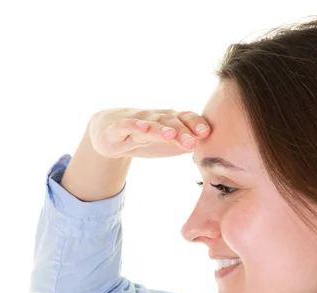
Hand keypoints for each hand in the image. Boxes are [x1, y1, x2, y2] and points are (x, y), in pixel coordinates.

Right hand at [87, 107, 210, 158]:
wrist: (109, 132)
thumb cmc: (144, 138)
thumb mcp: (166, 143)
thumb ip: (185, 144)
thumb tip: (208, 151)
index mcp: (169, 120)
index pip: (185, 118)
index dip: (195, 124)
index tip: (206, 133)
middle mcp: (155, 117)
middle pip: (170, 121)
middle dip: (182, 130)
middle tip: (192, 141)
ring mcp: (136, 121)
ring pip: (150, 123)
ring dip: (161, 128)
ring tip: (171, 134)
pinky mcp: (117, 128)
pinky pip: (126, 125)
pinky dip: (134, 125)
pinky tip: (143, 128)